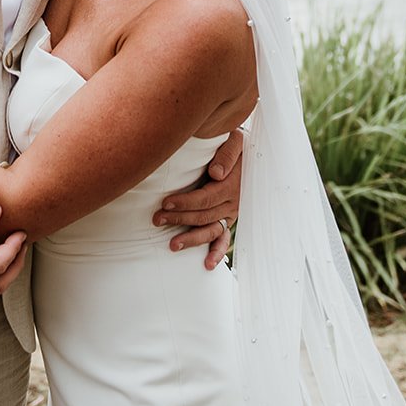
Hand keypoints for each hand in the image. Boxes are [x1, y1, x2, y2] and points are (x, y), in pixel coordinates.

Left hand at [153, 127, 243, 270]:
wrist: (249, 151)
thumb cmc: (234, 144)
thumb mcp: (235, 141)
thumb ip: (227, 154)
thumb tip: (216, 173)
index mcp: (232, 184)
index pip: (205, 198)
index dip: (185, 202)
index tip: (165, 204)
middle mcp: (233, 202)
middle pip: (204, 215)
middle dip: (179, 219)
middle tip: (156, 219)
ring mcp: (231, 213)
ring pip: (211, 230)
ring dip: (192, 239)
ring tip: (172, 245)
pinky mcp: (229, 219)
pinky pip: (224, 239)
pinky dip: (217, 252)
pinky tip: (207, 264)